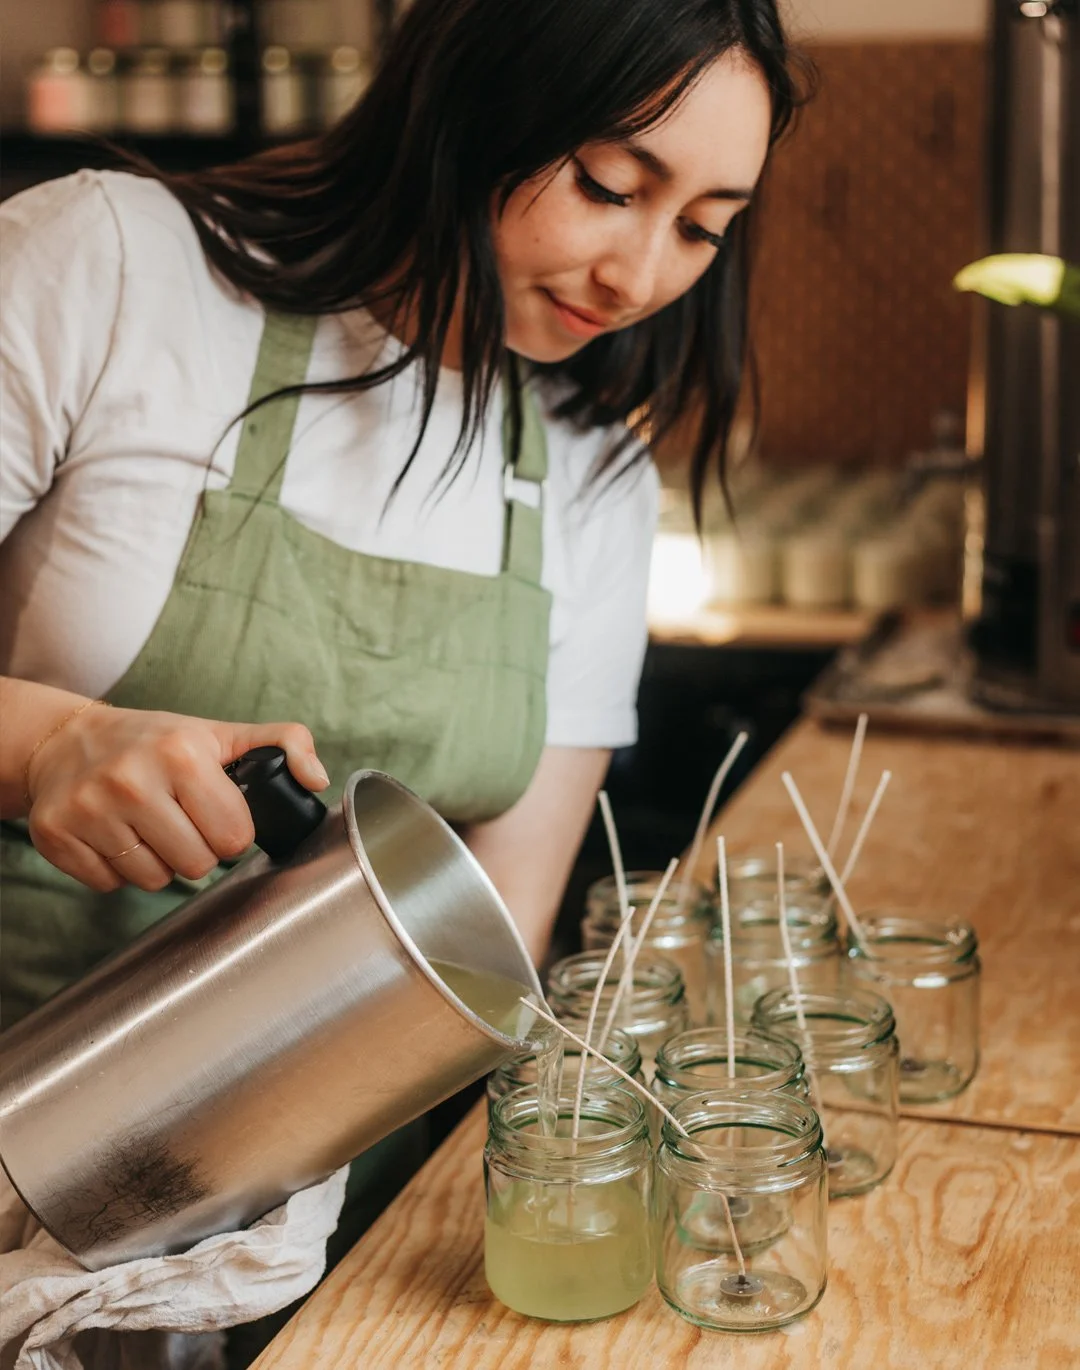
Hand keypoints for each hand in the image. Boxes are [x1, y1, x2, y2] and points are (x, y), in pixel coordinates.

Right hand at [25, 706, 329, 892]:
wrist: (66, 741)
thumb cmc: (154, 742)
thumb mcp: (220, 734)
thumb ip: (284, 744)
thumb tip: (316, 779)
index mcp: (181, 754)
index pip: (233, 836)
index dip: (232, 832)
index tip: (218, 816)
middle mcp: (131, 781)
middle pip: (196, 866)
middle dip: (197, 850)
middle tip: (183, 822)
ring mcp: (89, 810)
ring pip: (154, 881)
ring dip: (159, 863)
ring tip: (150, 828)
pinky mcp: (56, 835)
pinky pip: (110, 884)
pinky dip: (118, 869)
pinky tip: (117, 836)